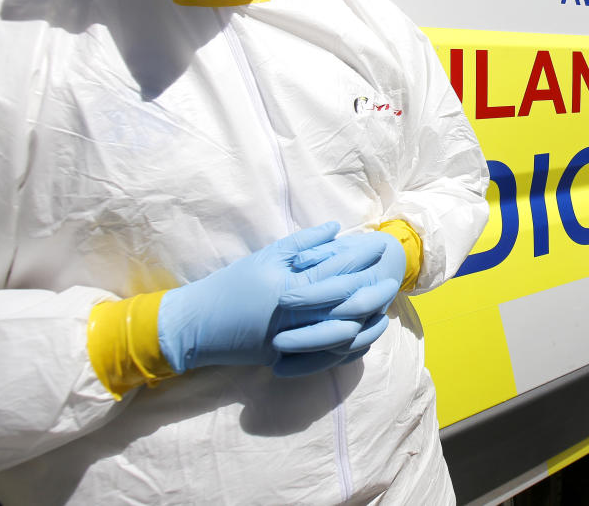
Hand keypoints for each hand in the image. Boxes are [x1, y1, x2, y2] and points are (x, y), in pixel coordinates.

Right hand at [157, 222, 385, 373]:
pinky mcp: (284, 360)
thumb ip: (303, 243)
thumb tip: (337, 228)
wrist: (195, 326)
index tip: (381, 248)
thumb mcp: (265, 257)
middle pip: (344, 305)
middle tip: (392, 282)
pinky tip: (360, 336)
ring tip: (383, 310)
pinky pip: (323, 358)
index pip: (337, 272)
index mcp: (289, 286)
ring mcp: (289, 342)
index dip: (362, 260)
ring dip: (365, 322)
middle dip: (372, 292)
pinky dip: (345, 348)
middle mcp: (292, 316)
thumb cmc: (231, 285)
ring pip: (340, 335)